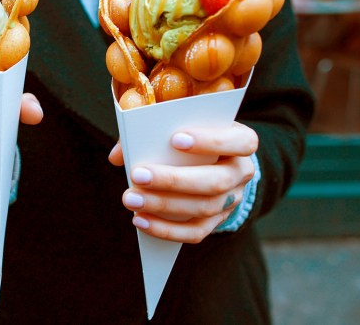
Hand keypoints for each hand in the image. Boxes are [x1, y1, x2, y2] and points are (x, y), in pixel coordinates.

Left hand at [109, 122, 256, 242]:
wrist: (210, 162)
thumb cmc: (187, 137)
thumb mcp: (177, 126)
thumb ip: (148, 132)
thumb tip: (118, 156)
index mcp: (240, 141)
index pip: (240, 142)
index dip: (211, 141)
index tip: (175, 139)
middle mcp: (241, 172)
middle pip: (215, 181)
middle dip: (174, 180)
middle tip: (138, 176)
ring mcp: (232, 200)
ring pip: (203, 208)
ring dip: (163, 205)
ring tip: (131, 199)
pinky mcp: (217, 221)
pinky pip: (195, 232)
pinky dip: (166, 229)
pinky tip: (140, 220)